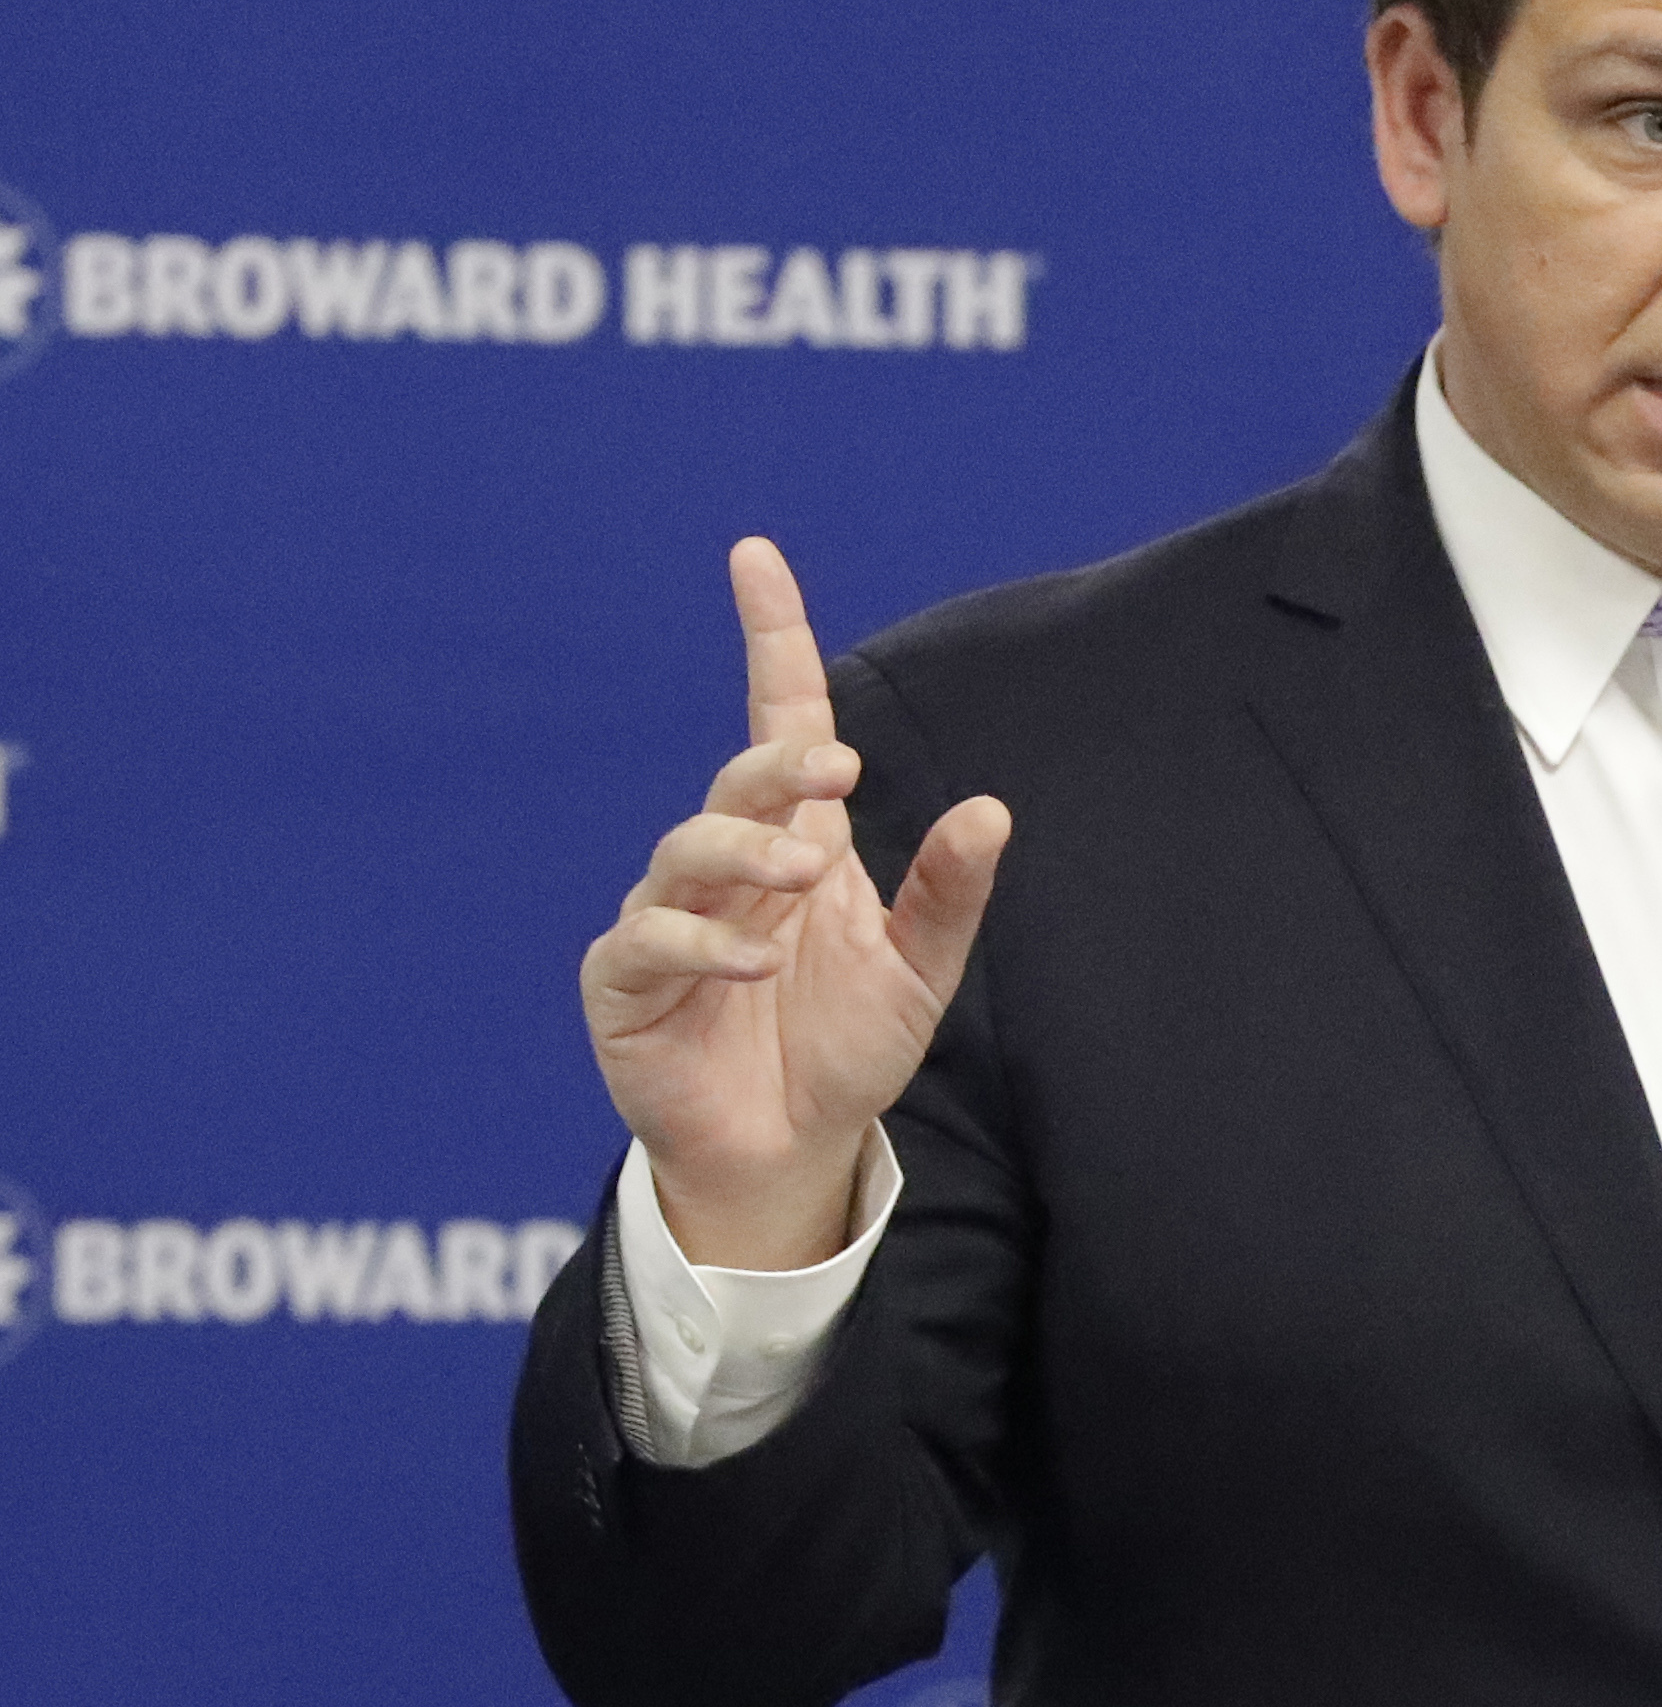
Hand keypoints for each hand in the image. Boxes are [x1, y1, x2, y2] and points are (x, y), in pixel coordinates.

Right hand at [578, 539, 1011, 1269]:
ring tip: (798, 878)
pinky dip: (699, 940)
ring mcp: (668, 916)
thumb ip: (949, 896)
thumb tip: (991, 810)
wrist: (790, 1149)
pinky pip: (649, 938)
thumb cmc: (845, 1050)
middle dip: (781, 766)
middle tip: (833, 773)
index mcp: (798, 845)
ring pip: (689, 849)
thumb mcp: (918, 973)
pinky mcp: (626, 980)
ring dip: (744, 851)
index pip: (779, 720)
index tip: (757, 557)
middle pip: (741, 780)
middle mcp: (729, 866)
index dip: (770, 639)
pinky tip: (752, 958)